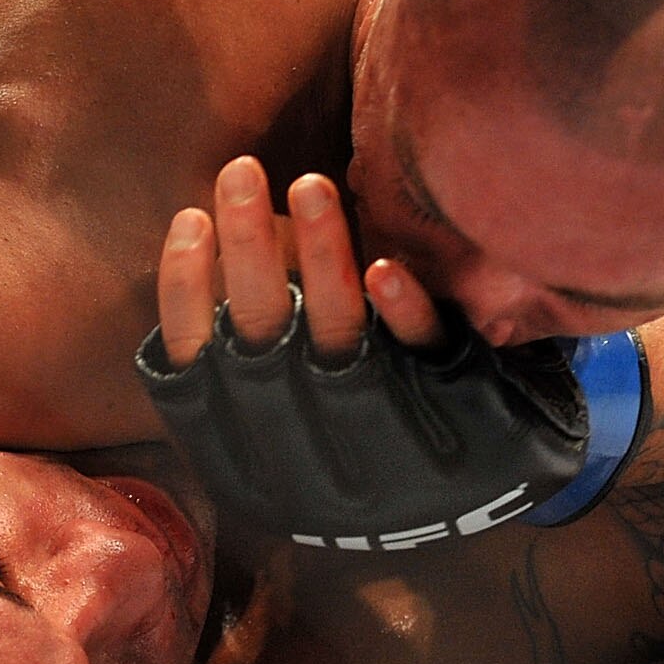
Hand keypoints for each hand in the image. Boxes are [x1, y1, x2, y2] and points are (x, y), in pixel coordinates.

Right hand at [138, 156, 595, 547]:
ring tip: (310, 185)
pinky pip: (420, 357)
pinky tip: (383, 268)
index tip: (191, 218)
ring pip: (338, 341)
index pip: (195, 365)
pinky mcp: (449, 409)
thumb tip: (196, 255)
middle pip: (263, 340)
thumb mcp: (283, 417)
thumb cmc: (354, 429)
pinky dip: (401, 313)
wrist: (479, 491)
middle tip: (241, 171)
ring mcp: (378, 431)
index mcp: (251, 456)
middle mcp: (305, 454)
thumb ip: (244, 355)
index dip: (184, 291)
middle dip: (249, 252)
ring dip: (323, 259)